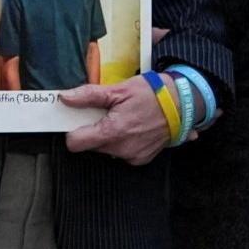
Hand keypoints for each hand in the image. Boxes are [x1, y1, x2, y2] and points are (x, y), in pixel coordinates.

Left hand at [56, 74, 171, 165]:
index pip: (75, 144)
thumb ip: (89, 95)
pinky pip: (121, 153)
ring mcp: (132, 157)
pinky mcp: (141, 159)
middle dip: (94, 130)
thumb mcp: (119, 89)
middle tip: (107, 113)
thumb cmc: (152, 94)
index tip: (78, 120)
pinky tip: (133, 128)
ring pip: (106, 149)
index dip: (72, 131)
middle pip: (91, 145)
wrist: (184, 105)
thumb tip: (64, 98)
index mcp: (112, 132)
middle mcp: (121, 150)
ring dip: (109, 136)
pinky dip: (122, 142)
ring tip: (123, 119)